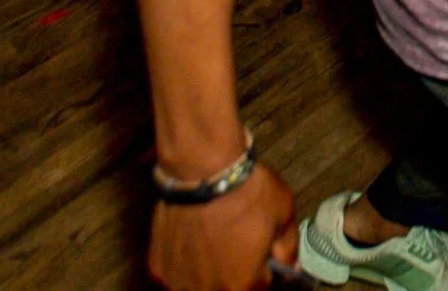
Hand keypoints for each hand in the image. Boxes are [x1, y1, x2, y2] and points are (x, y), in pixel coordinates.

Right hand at [148, 162, 297, 290]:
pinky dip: (186, 263)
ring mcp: (178, 282)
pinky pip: (178, 274)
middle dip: (237, 273)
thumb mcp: (282, 214)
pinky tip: (193, 240)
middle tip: (237, 244)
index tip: (263, 256)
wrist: (202, 168)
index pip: (261, 290)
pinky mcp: (158, 268)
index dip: (266, 272)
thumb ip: (287, 248)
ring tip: (214, 242)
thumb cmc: (245, 191)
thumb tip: (289, 267)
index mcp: (242, 285)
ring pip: (200, 285)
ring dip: (210, 273)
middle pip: (229, 289)